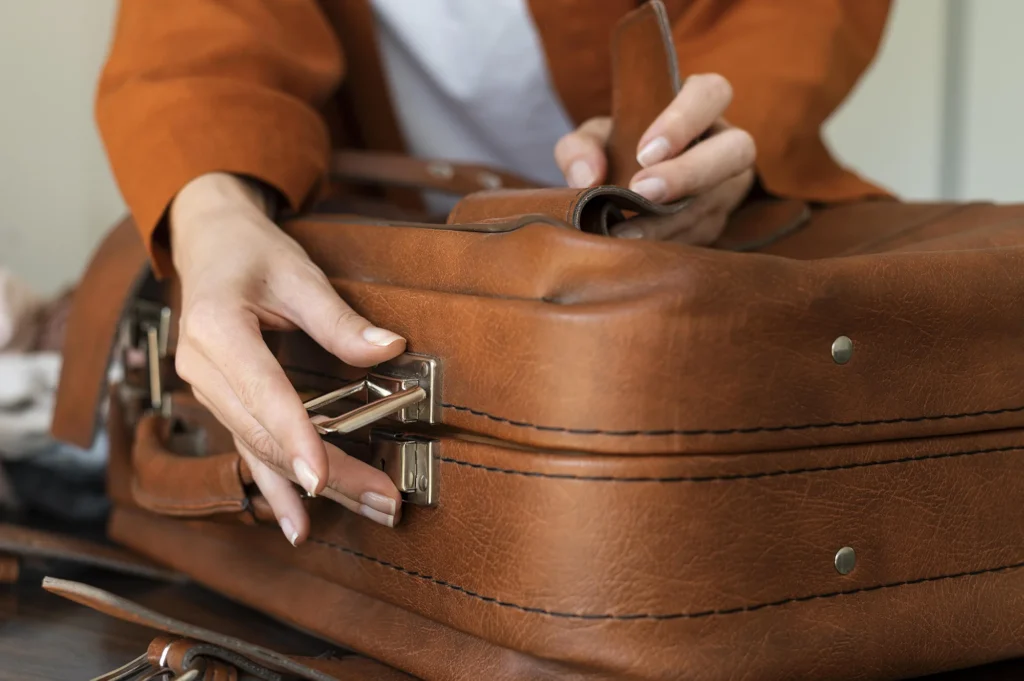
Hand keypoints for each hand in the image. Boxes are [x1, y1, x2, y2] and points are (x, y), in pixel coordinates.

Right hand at [169, 173, 405, 545]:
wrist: (208, 245)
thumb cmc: (252, 252)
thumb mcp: (299, 274)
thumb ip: (340, 319)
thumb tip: (390, 349)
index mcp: (216, 328)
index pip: (262, 392)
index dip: (294, 435)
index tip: (322, 474)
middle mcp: (202, 368)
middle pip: (266, 435)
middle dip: (326, 474)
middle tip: (382, 500)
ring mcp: (207, 391)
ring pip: (261, 451)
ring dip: (313, 488)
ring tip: (366, 509)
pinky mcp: (223, 403)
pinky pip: (249, 452)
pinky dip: (276, 490)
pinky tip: (299, 526)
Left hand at [555, 73, 755, 243]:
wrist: (625, 193)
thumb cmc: (615, 153)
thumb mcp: (592, 142)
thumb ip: (579, 149)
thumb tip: (586, 178)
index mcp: (699, 107)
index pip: (711, 92)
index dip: (683, 121)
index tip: (644, 152)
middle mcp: (725, 144)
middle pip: (737, 150)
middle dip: (689, 173)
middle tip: (643, 192)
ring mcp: (727, 187)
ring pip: (716, 202)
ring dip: (670, 220)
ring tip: (626, 232)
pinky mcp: (717, 225)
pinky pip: (702, 236)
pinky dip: (667, 243)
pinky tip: (637, 250)